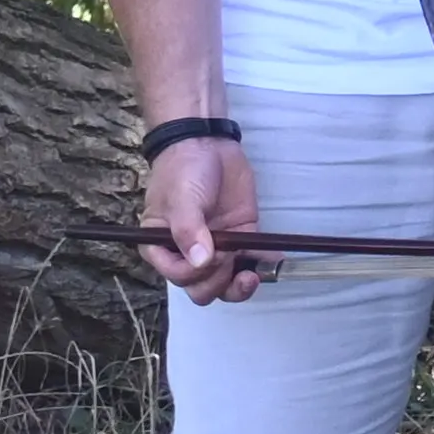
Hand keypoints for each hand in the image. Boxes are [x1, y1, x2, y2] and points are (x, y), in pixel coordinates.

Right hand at [148, 133, 266, 302]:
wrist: (206, 145)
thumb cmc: (182, 171)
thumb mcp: (181, 199)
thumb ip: (188, 231)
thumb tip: (199, 262)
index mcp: (162, 248)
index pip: (179, 277)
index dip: (197, 273)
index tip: (212, 253)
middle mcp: (188, 254)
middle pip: (202, 288)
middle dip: (217, 281)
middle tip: (229, 255)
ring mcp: (217, 248)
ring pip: (226, 283)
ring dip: (239, 286)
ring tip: (251, 276)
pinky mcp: (240, 237)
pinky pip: (252, 261)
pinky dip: (263, 266)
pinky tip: (271, 263)